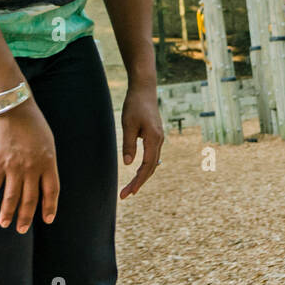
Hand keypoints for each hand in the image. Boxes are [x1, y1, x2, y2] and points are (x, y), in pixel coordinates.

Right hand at [0, 93, 58, 232]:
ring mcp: (15, 166)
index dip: (49, 207)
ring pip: (12, 196)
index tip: (47, 219)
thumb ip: (45, 161)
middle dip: (26, 216)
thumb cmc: (33, 123)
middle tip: (22, 230)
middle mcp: (33, 167)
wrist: (14, 107)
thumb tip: (42, 178)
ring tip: (5, 224)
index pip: (52, 191)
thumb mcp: (48, 142)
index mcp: (49, 162)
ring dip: (8, 212)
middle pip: (30, 198)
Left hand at [119, 84, 164, 198]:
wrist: (144, 89)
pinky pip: (152, 155)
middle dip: (138, 182)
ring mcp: (158, 138)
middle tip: (125, 195)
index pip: (147, 166)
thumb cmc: (135, 105)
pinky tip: (138, 172)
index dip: (138, 181)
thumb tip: (128, 164)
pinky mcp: (155, 135)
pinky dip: (145, 166)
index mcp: (154, 139)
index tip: (128, 192)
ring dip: (141, 176)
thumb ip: (129, 145)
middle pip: (151, 167)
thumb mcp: (128, 125)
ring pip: (152, 162)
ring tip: (130, 188)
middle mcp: (159, 140)